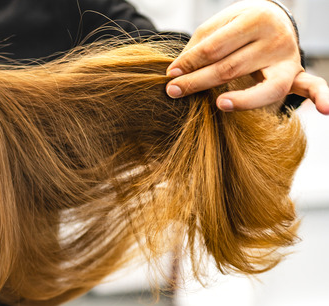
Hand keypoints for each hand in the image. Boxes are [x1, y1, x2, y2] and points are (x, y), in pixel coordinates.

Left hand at [165, 0, 328, 113]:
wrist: (271, 18)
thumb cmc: (236, 27)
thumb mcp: (216, 27)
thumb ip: (198, 48)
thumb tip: (177, 72)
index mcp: (253, 19)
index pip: (215, 47)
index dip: (190, 62)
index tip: (170, 75)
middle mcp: (274, 38)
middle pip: (232, 67)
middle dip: (199, 81)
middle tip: (174, 92)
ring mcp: (287, 58)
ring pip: (265, 86)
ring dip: (242, 100)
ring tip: (219, 104)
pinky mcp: (296, 74)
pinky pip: (312, 86)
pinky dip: (322, 97)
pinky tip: (327, 110)